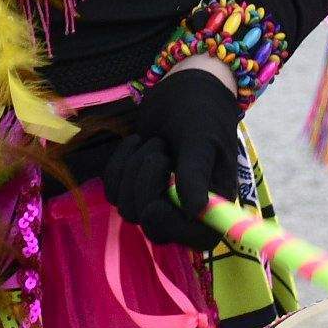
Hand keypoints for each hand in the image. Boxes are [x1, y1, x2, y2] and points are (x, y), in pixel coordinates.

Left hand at [96, 68, 242, 250]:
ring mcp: (158, 202)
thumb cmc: (202, 112)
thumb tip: (195, 210)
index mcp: (214, 204)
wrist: (182, 90)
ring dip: (134, 168)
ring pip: (128, 208)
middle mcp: (186, 211)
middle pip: (153, 226)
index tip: (154, 206)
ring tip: (156, 141)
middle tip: (161, 148)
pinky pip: (113, 190)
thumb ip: (196, 173)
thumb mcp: (200, 139)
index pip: (195, 237)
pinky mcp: (135, 189)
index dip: (171, 227)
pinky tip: (136, 141)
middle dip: (147, 184)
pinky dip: (119, 163)